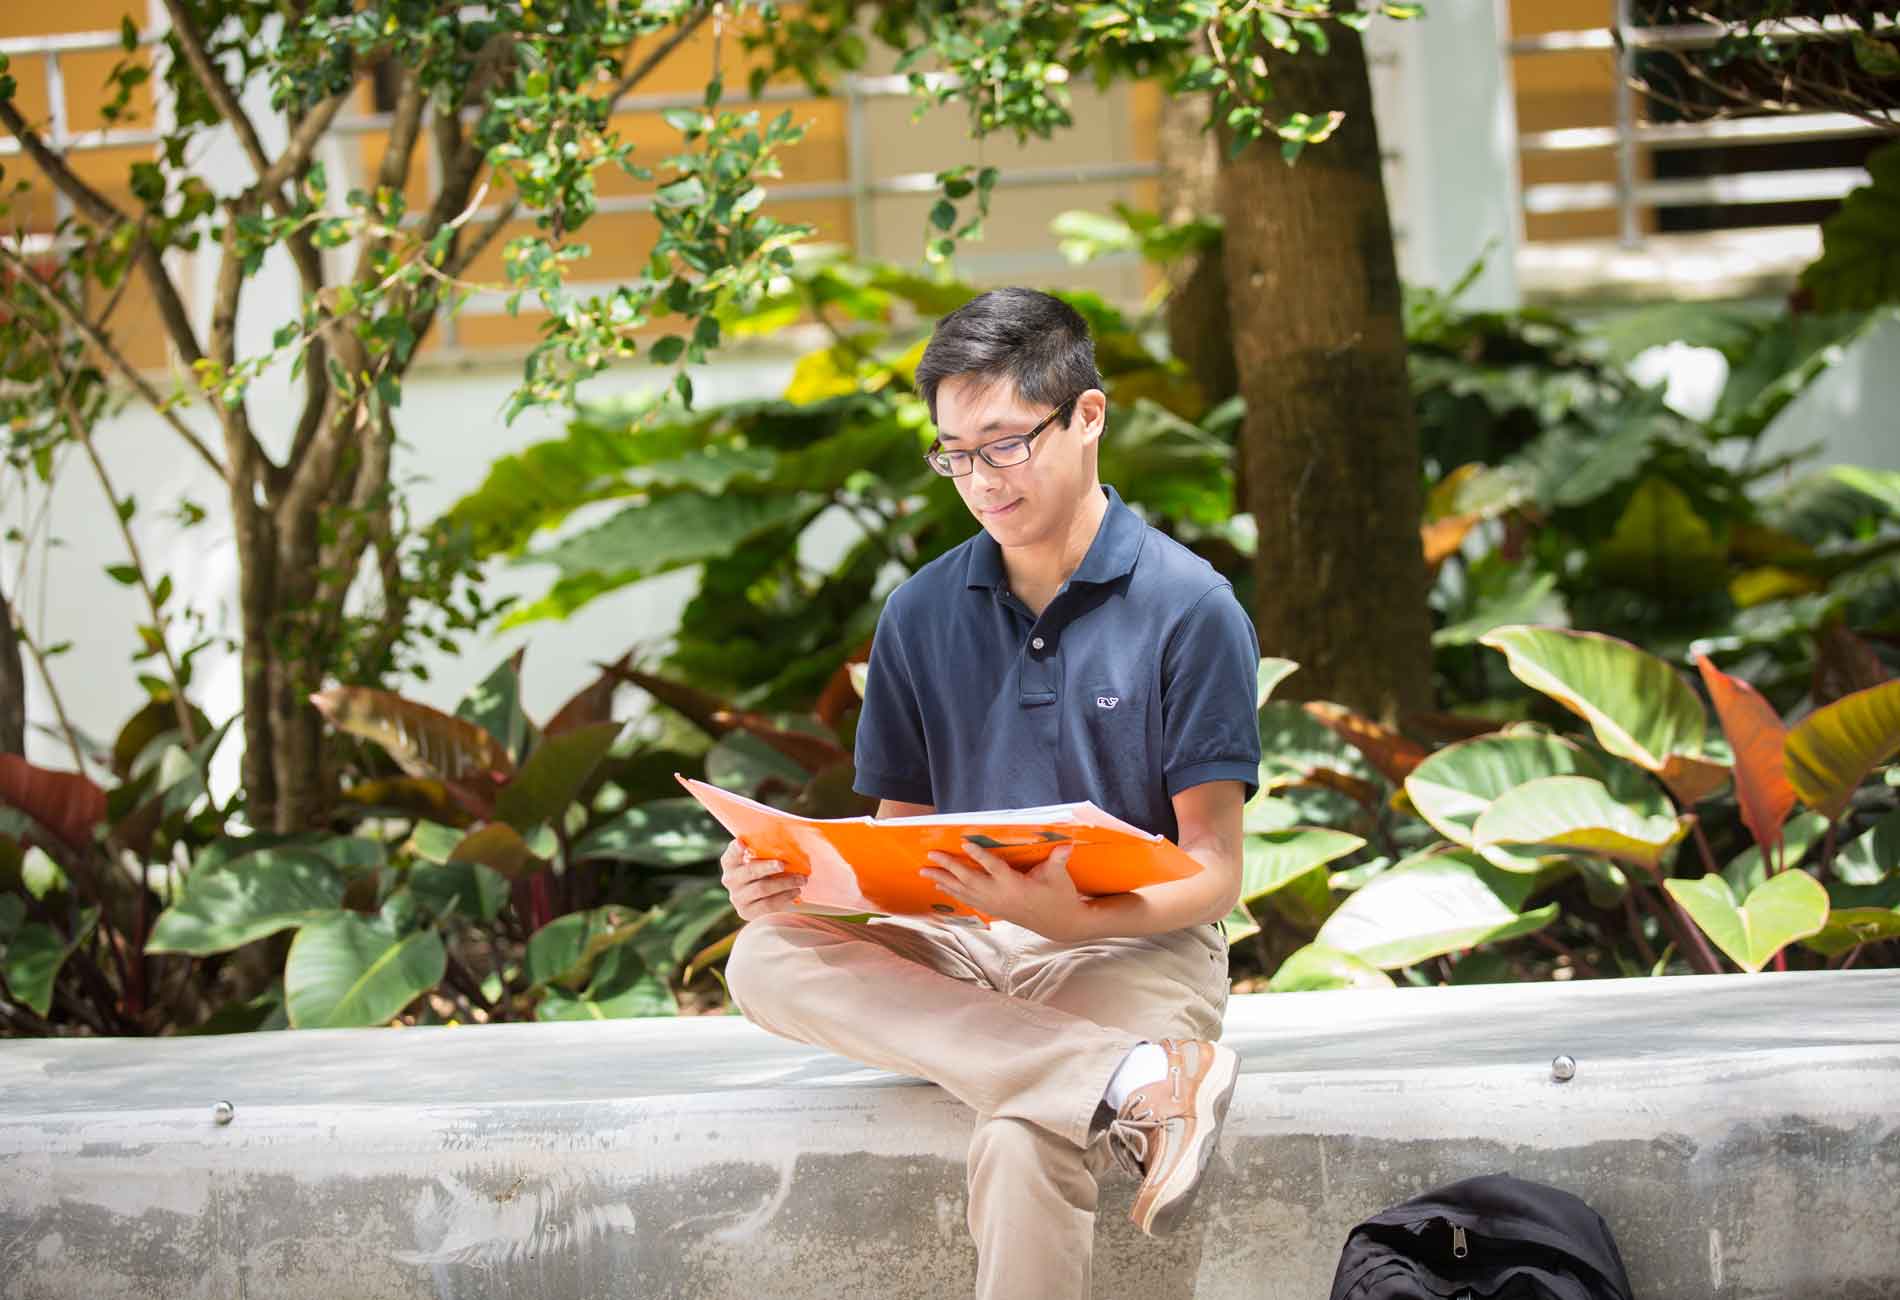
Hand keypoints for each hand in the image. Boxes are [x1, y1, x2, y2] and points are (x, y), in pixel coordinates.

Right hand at [719, 838, 803, 920]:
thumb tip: (786, 844)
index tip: (742, 843)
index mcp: (730, 863)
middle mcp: (730, 880)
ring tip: (801, 879)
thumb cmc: (765, 871)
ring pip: (761, 888)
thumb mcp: (761, 859)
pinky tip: (796, 891)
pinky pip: (768, 905)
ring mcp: (737, 898)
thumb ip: (765, 851)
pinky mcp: (747, 912)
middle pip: (749, 871)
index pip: (731, 854)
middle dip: (767, 867)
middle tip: (782, 864)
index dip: (736, 849)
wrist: (763, 898)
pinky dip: (784, 897)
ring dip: (784, 883)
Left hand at [920, 840, 1095, 942]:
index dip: (978, 855)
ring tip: (925, 872)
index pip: (993, 867)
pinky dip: (953, 892)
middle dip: (948, 867)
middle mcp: (1000, 896)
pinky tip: (942, 886)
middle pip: (969, 880)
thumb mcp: (1059, 877)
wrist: (1060, 924)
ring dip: (944, 881)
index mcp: (1015, 885)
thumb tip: (1066, 846)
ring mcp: (995, 905)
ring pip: (964, 892)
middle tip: (930, 856)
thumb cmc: (1060, 896)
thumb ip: (1058, 860)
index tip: (963, 843)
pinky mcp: (994, 910)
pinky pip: (968, 900)